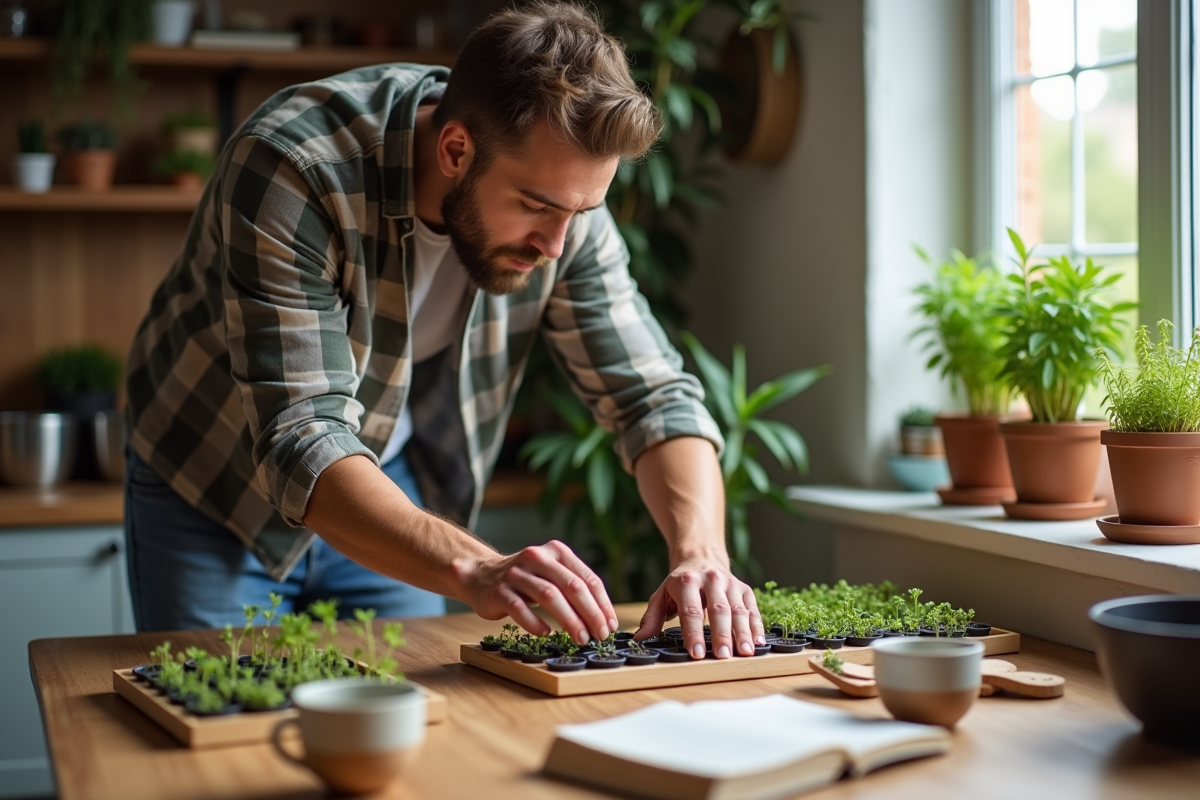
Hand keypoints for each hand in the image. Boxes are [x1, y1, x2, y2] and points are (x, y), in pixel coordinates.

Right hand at [455, 540, 617, 644]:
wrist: (480, 575)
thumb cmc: (525, 579)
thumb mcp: (551, 573)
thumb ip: (573, 587)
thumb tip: (603, 619)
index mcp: (556, 551)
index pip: (587, 578)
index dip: (602, 604)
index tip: (610, 625)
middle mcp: (537, 557)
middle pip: (571, 586)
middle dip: (590, 613)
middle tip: (600, 635)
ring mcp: (516, 574)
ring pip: (549, 596)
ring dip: (569, 620)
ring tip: (581, 639)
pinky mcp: (498, 591)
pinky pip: (520, 608)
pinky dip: (535, 623)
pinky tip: (546, 634)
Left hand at [635, 557, 764, 659]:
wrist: (701, 556)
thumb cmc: (680, 583)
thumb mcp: (661, 595)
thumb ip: (652, 618)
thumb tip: (640, 639)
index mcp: (686, 582)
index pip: (690, 611)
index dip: (693, 633)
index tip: (696, 654)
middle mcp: (710, 580)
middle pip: (718, 610)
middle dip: (721, 635)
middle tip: (723, 656)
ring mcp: (730, 583)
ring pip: (738, 609)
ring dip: (743, 632)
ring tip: (745, 653)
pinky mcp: (744, 588)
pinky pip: (752, 608)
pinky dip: (756, 626)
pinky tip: (758, 642)